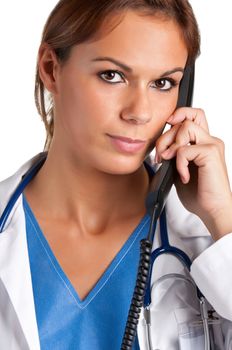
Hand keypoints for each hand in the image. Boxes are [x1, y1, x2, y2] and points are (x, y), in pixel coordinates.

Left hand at [155, 107, 231, 239]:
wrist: (213, 210)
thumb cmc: (200, 194)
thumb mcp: (180, 171)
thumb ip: (174, 156)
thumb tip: (161, 149)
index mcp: (203, 143)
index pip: (194, 115)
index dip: (179, 114)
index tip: (166, 127)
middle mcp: (210, 140)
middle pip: (186, 118)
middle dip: (165, 136)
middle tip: (160, 156)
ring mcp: (212, 145)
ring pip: (186, 127)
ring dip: (171, 144)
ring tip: (170, 162)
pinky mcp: (211, 153)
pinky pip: (185, 149)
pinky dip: (179, 163)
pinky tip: (184, 176)